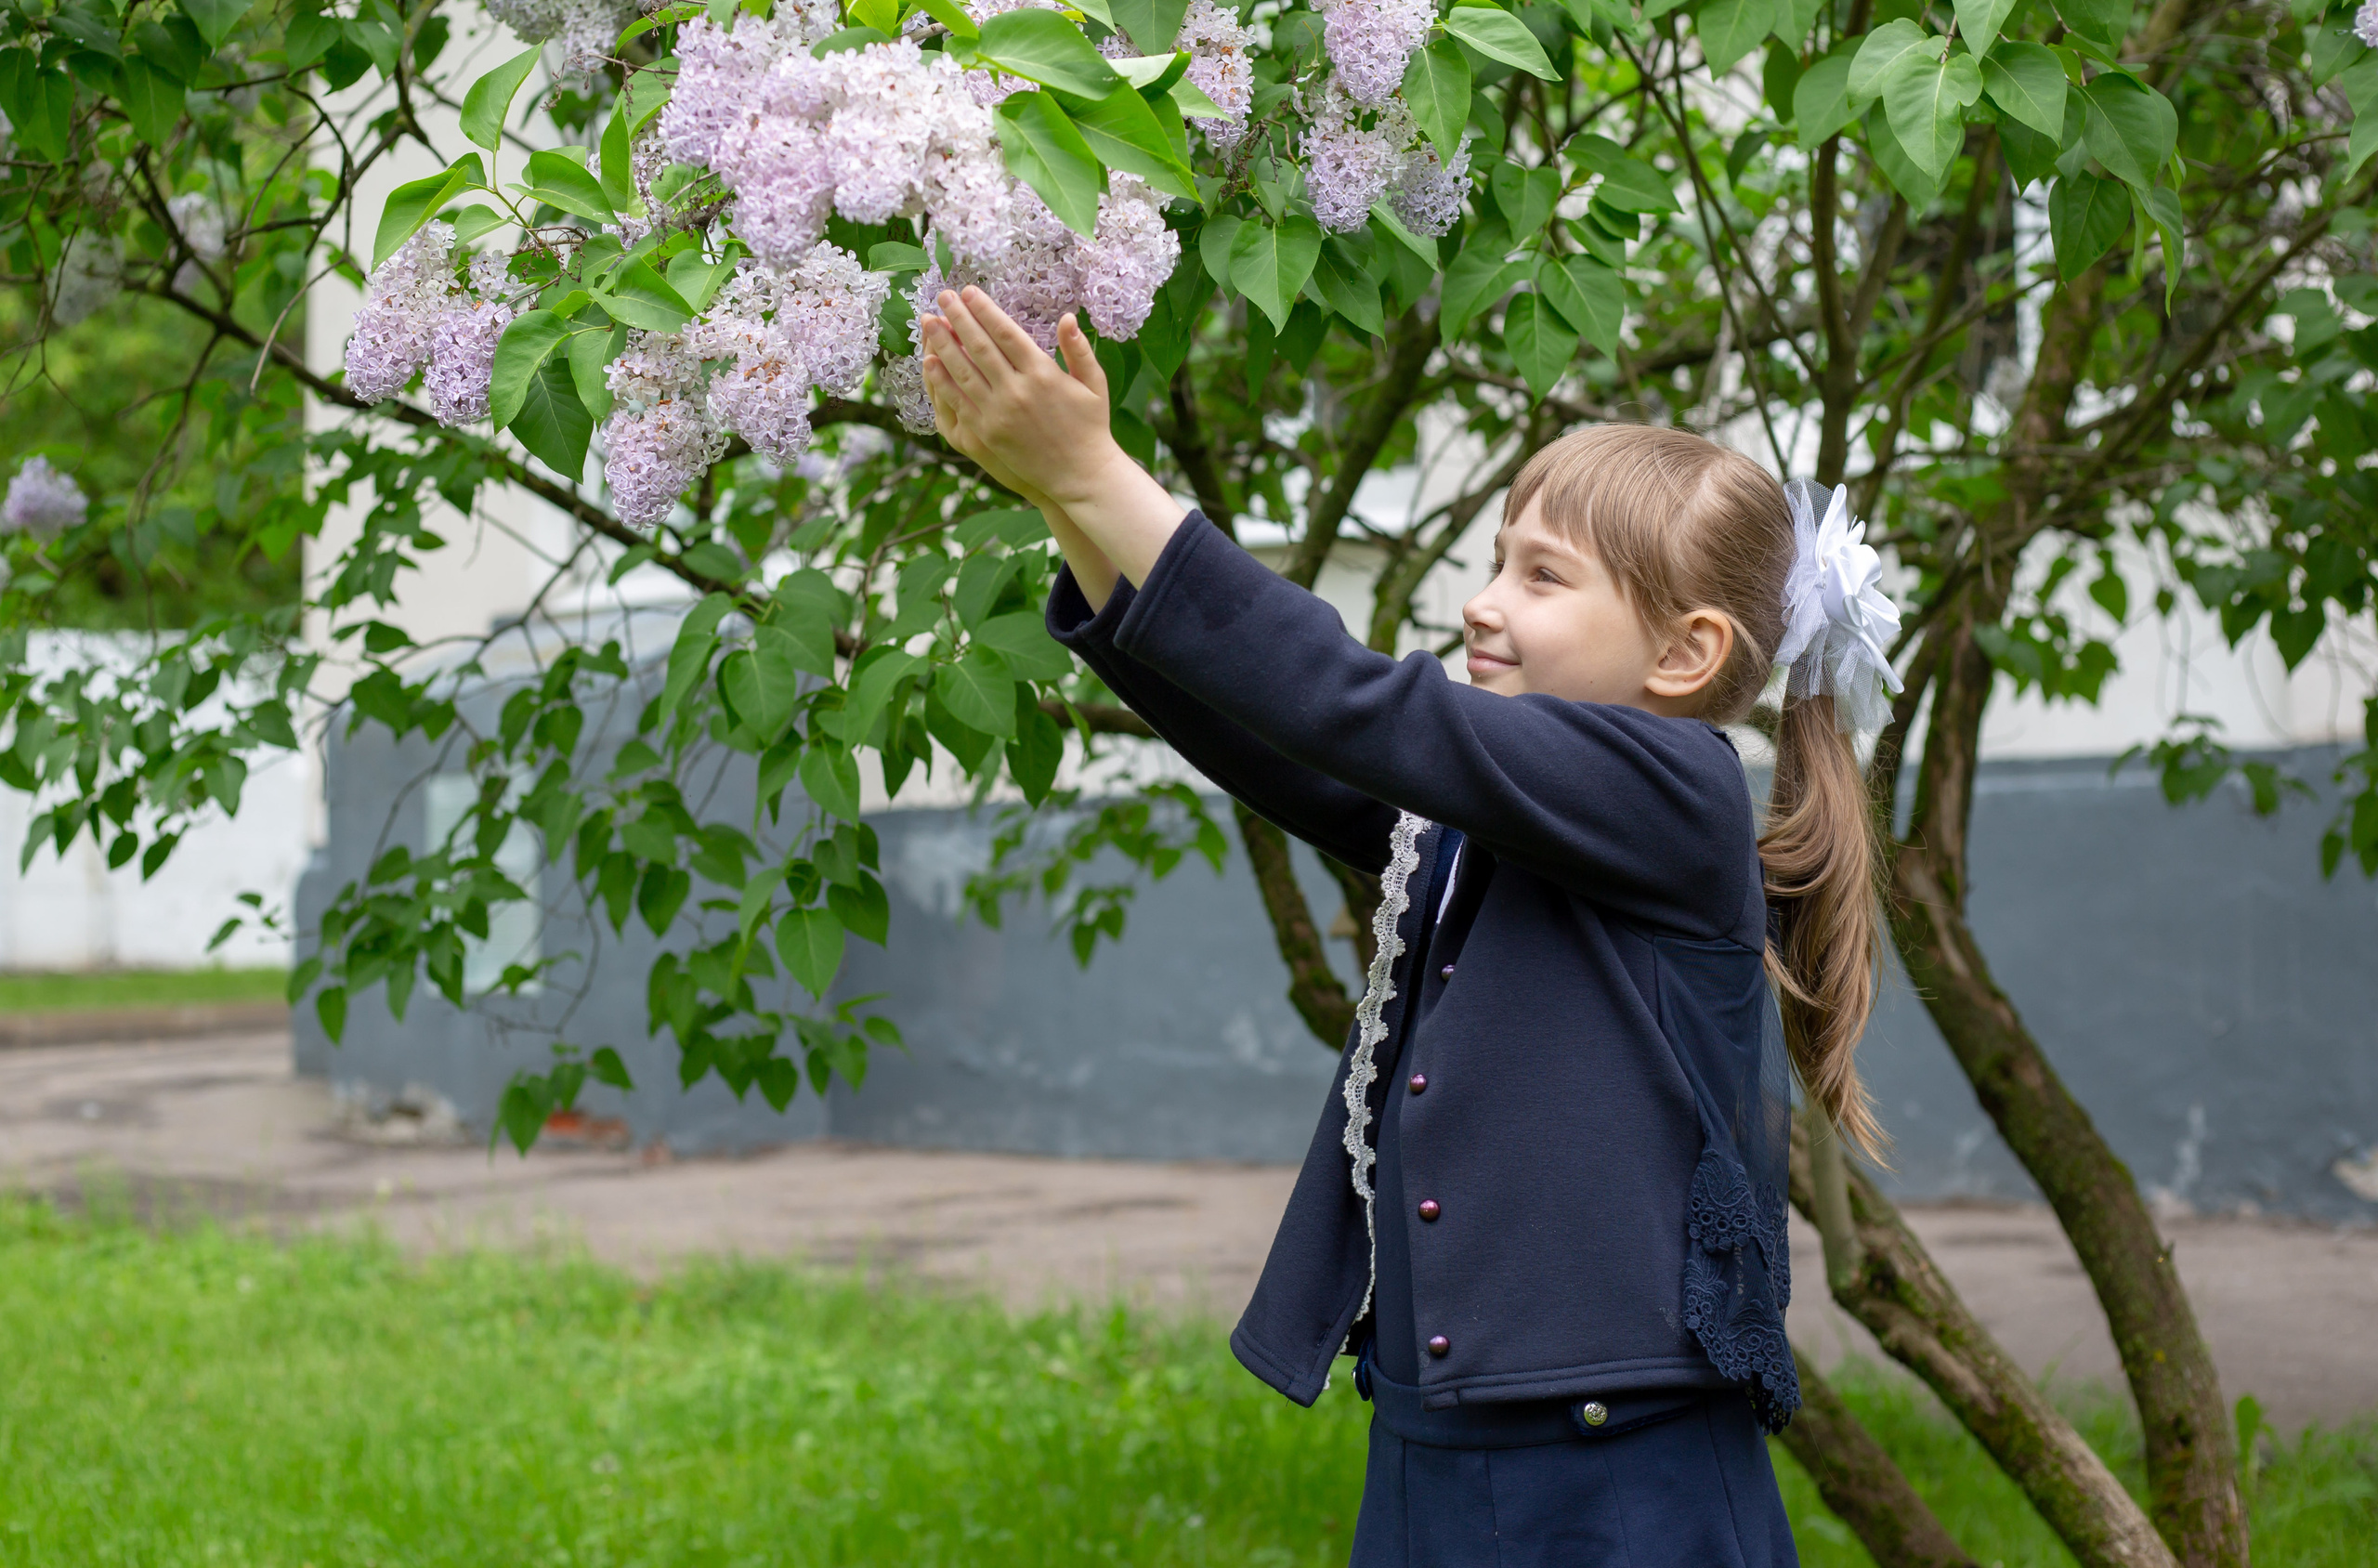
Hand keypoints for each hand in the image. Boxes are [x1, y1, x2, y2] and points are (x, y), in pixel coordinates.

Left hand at [919, 289, 1128, 510]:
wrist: (1082, 475)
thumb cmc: (1091, 427)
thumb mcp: (1094, 384)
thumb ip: (1079, 350)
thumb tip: (1067, 318)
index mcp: (1043, 373)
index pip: (1005, 333)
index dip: (984, 310)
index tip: (969, 292)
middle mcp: (1017, 390)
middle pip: (979, 346)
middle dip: (958, 318)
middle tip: (943, 296)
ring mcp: (999, 412)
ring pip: (963, 371)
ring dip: (942, 344)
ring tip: (928, 322)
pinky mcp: (988, 433)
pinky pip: (959, 401)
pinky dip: (942, 380)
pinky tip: (929, 361)